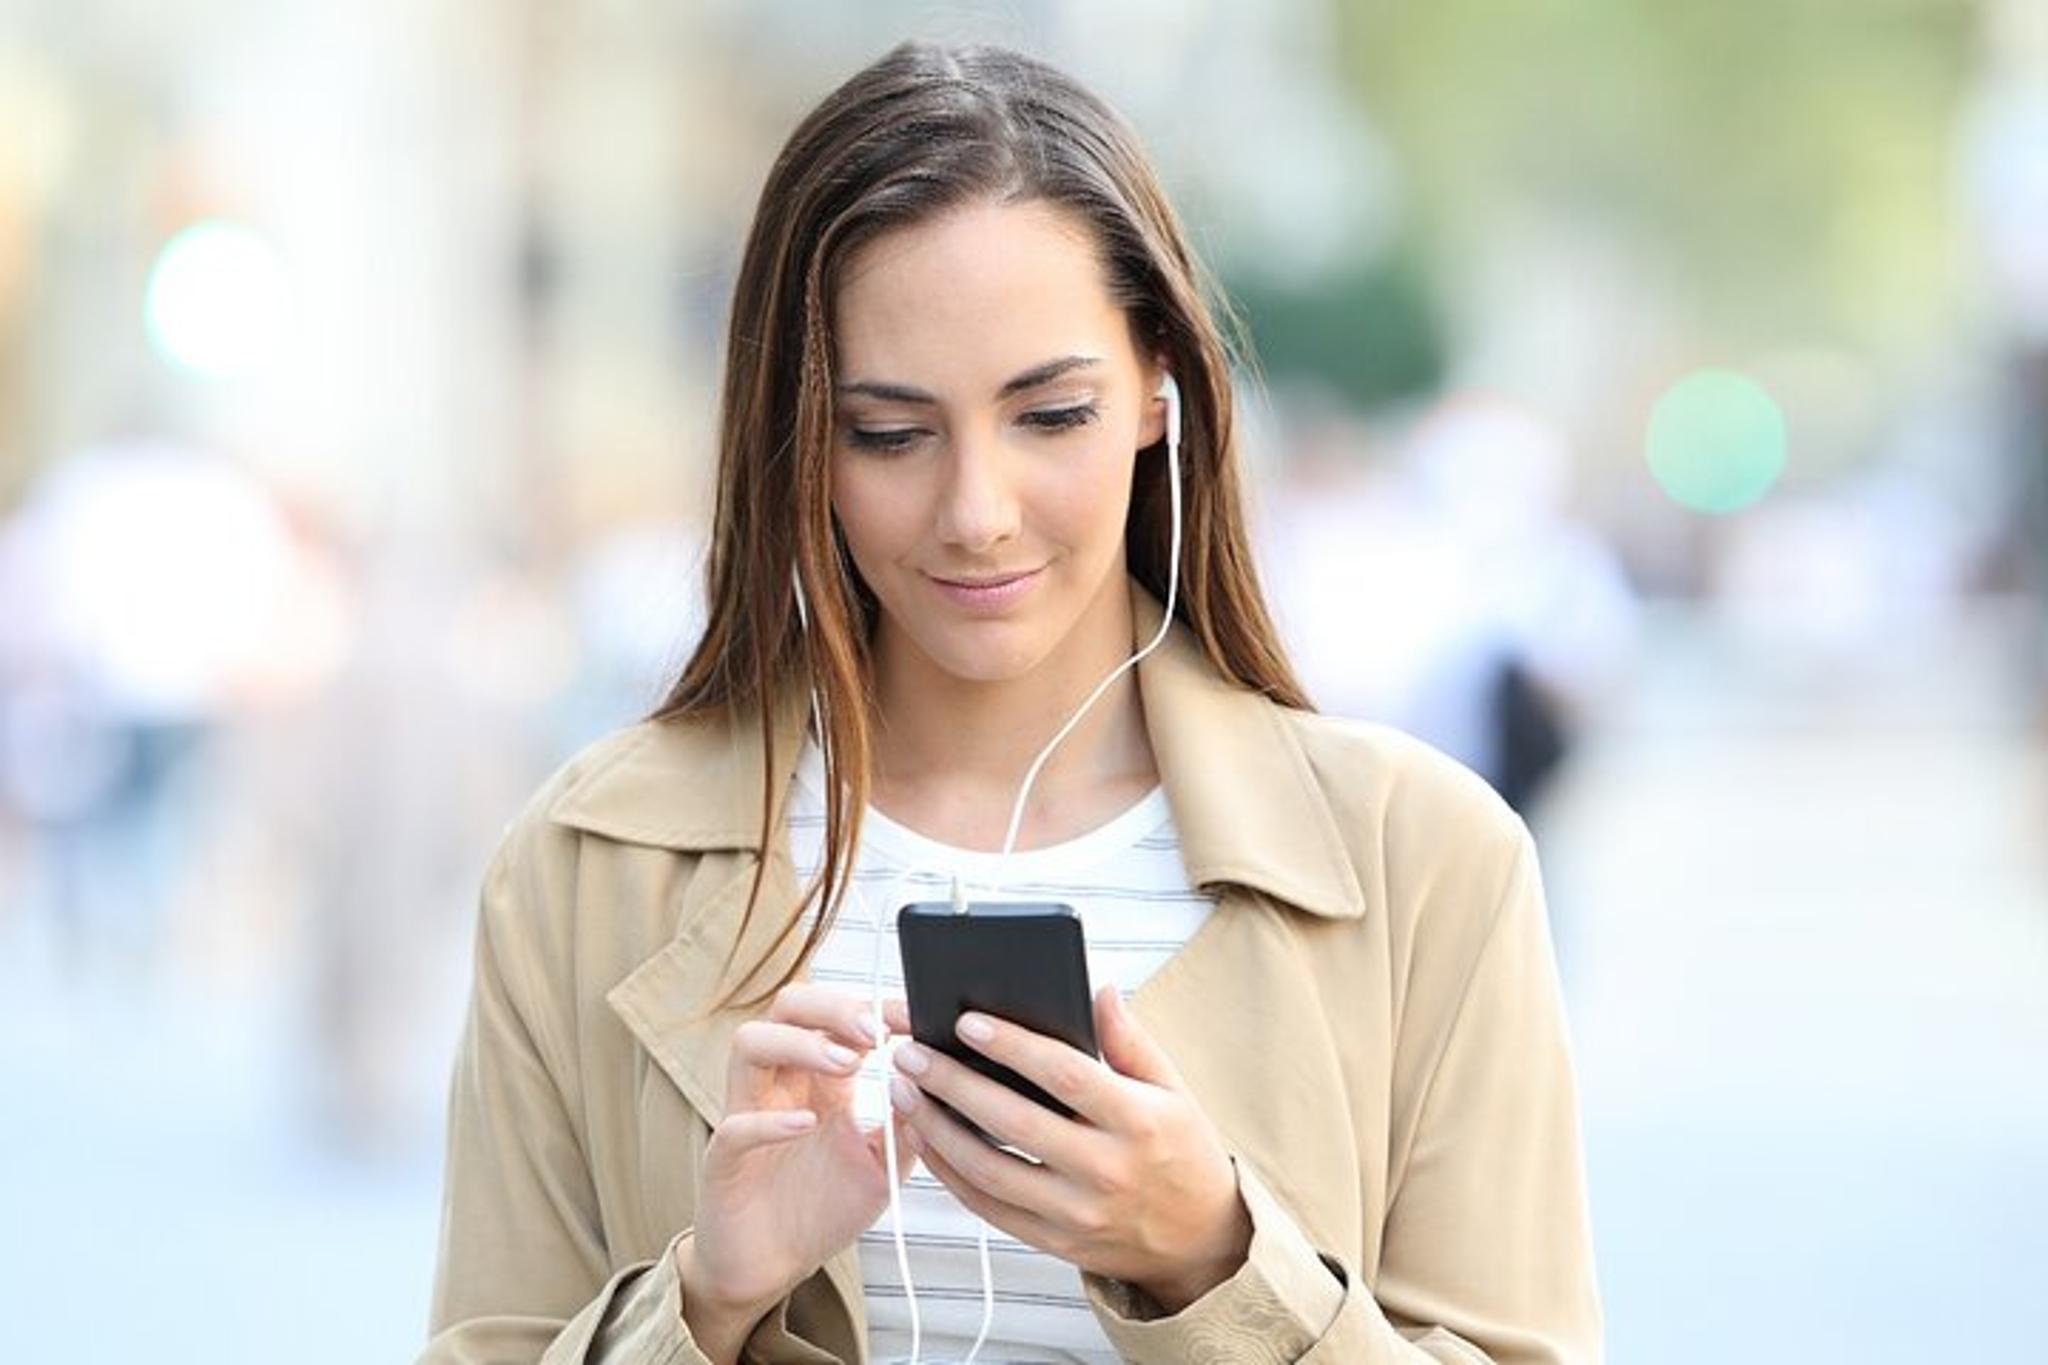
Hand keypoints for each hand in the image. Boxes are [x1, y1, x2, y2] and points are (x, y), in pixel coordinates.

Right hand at [689, 983, 918, 1321]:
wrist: (775, 1267)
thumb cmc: (823, 1209)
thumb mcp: (883, 1166)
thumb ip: (908, 1127)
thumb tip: (934, 1085)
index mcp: (819, 1080)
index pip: (835, 1016)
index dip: (870, 1006)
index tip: (908, 1016)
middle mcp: (780, 1084)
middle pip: (788, 1009)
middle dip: (831, 1007)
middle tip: (874, 1030)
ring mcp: (748, 1115)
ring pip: (749, 1044)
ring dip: (800, 1044)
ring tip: (846, 1064)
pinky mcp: (724, 1160)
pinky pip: (735, 1126)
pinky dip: (769, 1120)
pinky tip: (805, 1124)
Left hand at [889, 984, 1251, 1313]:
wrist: (1200, 1242)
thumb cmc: (1182, 1152)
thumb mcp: (1173, 1090)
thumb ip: (1131, 1040)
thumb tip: (1101, 990)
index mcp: (1137, 1121)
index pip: (1064, 1075)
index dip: (1012, 1046)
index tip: (966, 1021)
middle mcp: (1105, 1169)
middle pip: (1013, 1121)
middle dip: (953, 1083)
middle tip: (912, 1052)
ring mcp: (1076, 1212)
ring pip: (988, 1169)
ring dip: (937, 1127)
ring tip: (904, 1091)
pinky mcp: (1054, 1242)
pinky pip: (988, 1206)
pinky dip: (948, 1172)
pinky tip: (924, 1138)